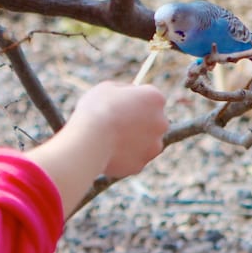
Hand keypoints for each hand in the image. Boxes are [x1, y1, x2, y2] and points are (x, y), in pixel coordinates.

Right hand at [26, 81, 167, 216]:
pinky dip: (122, 157)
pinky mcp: (141, 165)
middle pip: (151, 121)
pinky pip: (132, 159)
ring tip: (108, 140)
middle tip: (114, 123)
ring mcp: (153, 146)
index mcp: (155, 98)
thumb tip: (127, 95)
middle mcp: (161, 122)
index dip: (133, 100)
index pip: (149, 97)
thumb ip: (123, 90)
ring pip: (144, 143)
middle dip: (137, 122)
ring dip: (131, 141)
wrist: (90, 139)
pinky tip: (107, 153)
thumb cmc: (97, 109)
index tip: (119, 104)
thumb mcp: (107, 88)